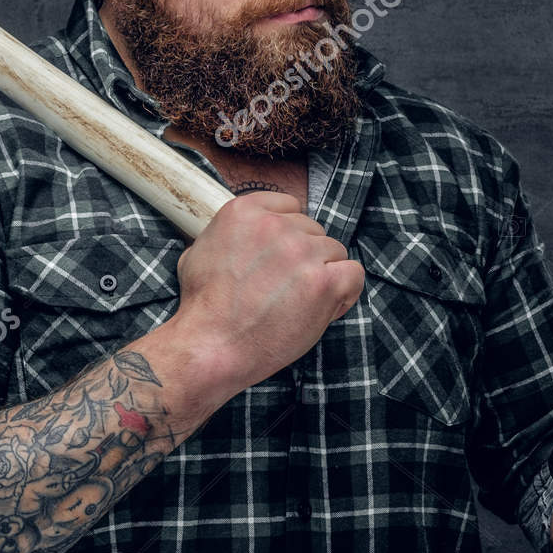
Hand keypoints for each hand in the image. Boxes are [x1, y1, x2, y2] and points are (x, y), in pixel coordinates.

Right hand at [162, 191, 362, 412]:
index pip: (290, 206)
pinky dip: (346, 291)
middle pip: (313, 230)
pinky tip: (325, 307)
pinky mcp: (323, 282)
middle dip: (304, 257)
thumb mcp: (198, 251)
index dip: (288, 234)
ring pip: (334, 251)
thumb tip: (240, 235)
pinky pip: (354, 273)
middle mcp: (276, 225)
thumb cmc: (202, 307)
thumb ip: (225, 234)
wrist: (212, 345)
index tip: (280, 258)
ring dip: (323, 275)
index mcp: (245, 211)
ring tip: (299, 303)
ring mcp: (301, 252)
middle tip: (285, 288)